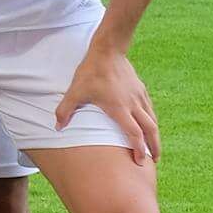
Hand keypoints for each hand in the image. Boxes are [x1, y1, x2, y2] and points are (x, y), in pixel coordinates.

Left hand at [56, 41, 158, 162]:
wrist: (108, 50)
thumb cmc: (91, 72)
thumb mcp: (74, 91)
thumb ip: (65, 110)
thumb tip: (57, 127)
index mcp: (119, 109)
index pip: (134, 133)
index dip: (138, 149)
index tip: (141, 162)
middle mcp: (133, 104)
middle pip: (150, 130)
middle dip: (153, 147)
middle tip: (154, 161)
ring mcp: (139, 96)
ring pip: (152, 120)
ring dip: (155, 135)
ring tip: (154, 147)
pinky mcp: (141, 89)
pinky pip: (150, 109)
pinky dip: (151, 120)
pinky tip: (149, 124)